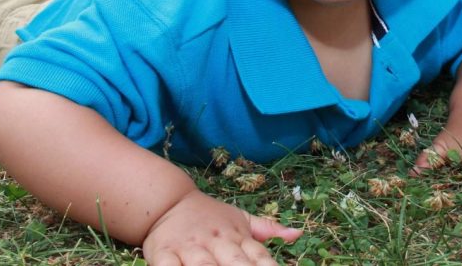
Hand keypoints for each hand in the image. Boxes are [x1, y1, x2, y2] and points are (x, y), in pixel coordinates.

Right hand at [143, 189, 301, 264]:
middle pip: (235, 264)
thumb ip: (268, 229)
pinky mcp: (163, 253)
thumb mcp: (240, 218)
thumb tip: (298, 234)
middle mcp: (216, 242)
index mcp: (237, 236)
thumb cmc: (210, 216)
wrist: (168, 201)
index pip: (259, 256)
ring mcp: (189, 248)